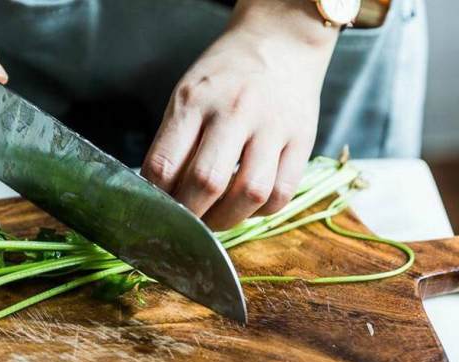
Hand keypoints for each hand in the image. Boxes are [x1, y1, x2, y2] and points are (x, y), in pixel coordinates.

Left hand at [142, 0, 337, 229]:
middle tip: (186, 225)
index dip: (156, 198)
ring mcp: (272, 126)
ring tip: (216, 219)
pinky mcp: (303, 139)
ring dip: (227, 219)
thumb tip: (162, 195)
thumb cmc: (224, 75)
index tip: (157, 208)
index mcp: (194, 101)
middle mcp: (234, 111)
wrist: (280, 41)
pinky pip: (282, 192)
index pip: (164, 164)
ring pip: (249, 193)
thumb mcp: (187, 95)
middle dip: (190, 216)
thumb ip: (174, 142)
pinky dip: (262, 209)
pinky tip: (249, 203)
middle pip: (206, 182)